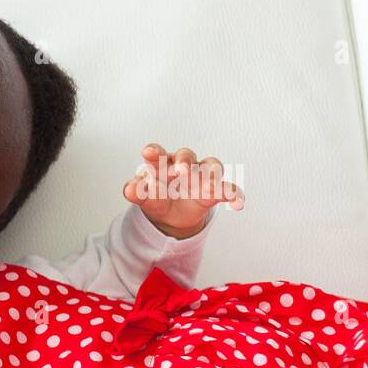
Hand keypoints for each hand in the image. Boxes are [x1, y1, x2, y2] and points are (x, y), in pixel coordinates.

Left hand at [122, 143, 243, 239]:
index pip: (158, 153)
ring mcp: (201, 175)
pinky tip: (237, 203)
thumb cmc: (157, 197)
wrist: (170, 215)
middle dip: (184, 161)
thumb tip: (129, 190)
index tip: (148, 152)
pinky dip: (234, 194)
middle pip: (186, 155)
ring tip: (208, 186)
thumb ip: (138, 192)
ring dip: (209, 175)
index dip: (154, 152)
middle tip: (180, 170)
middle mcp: (184, 164)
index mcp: (162, 162)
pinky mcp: (213, 190)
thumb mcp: (145, 197)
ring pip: (210, 167)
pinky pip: (227, 189)